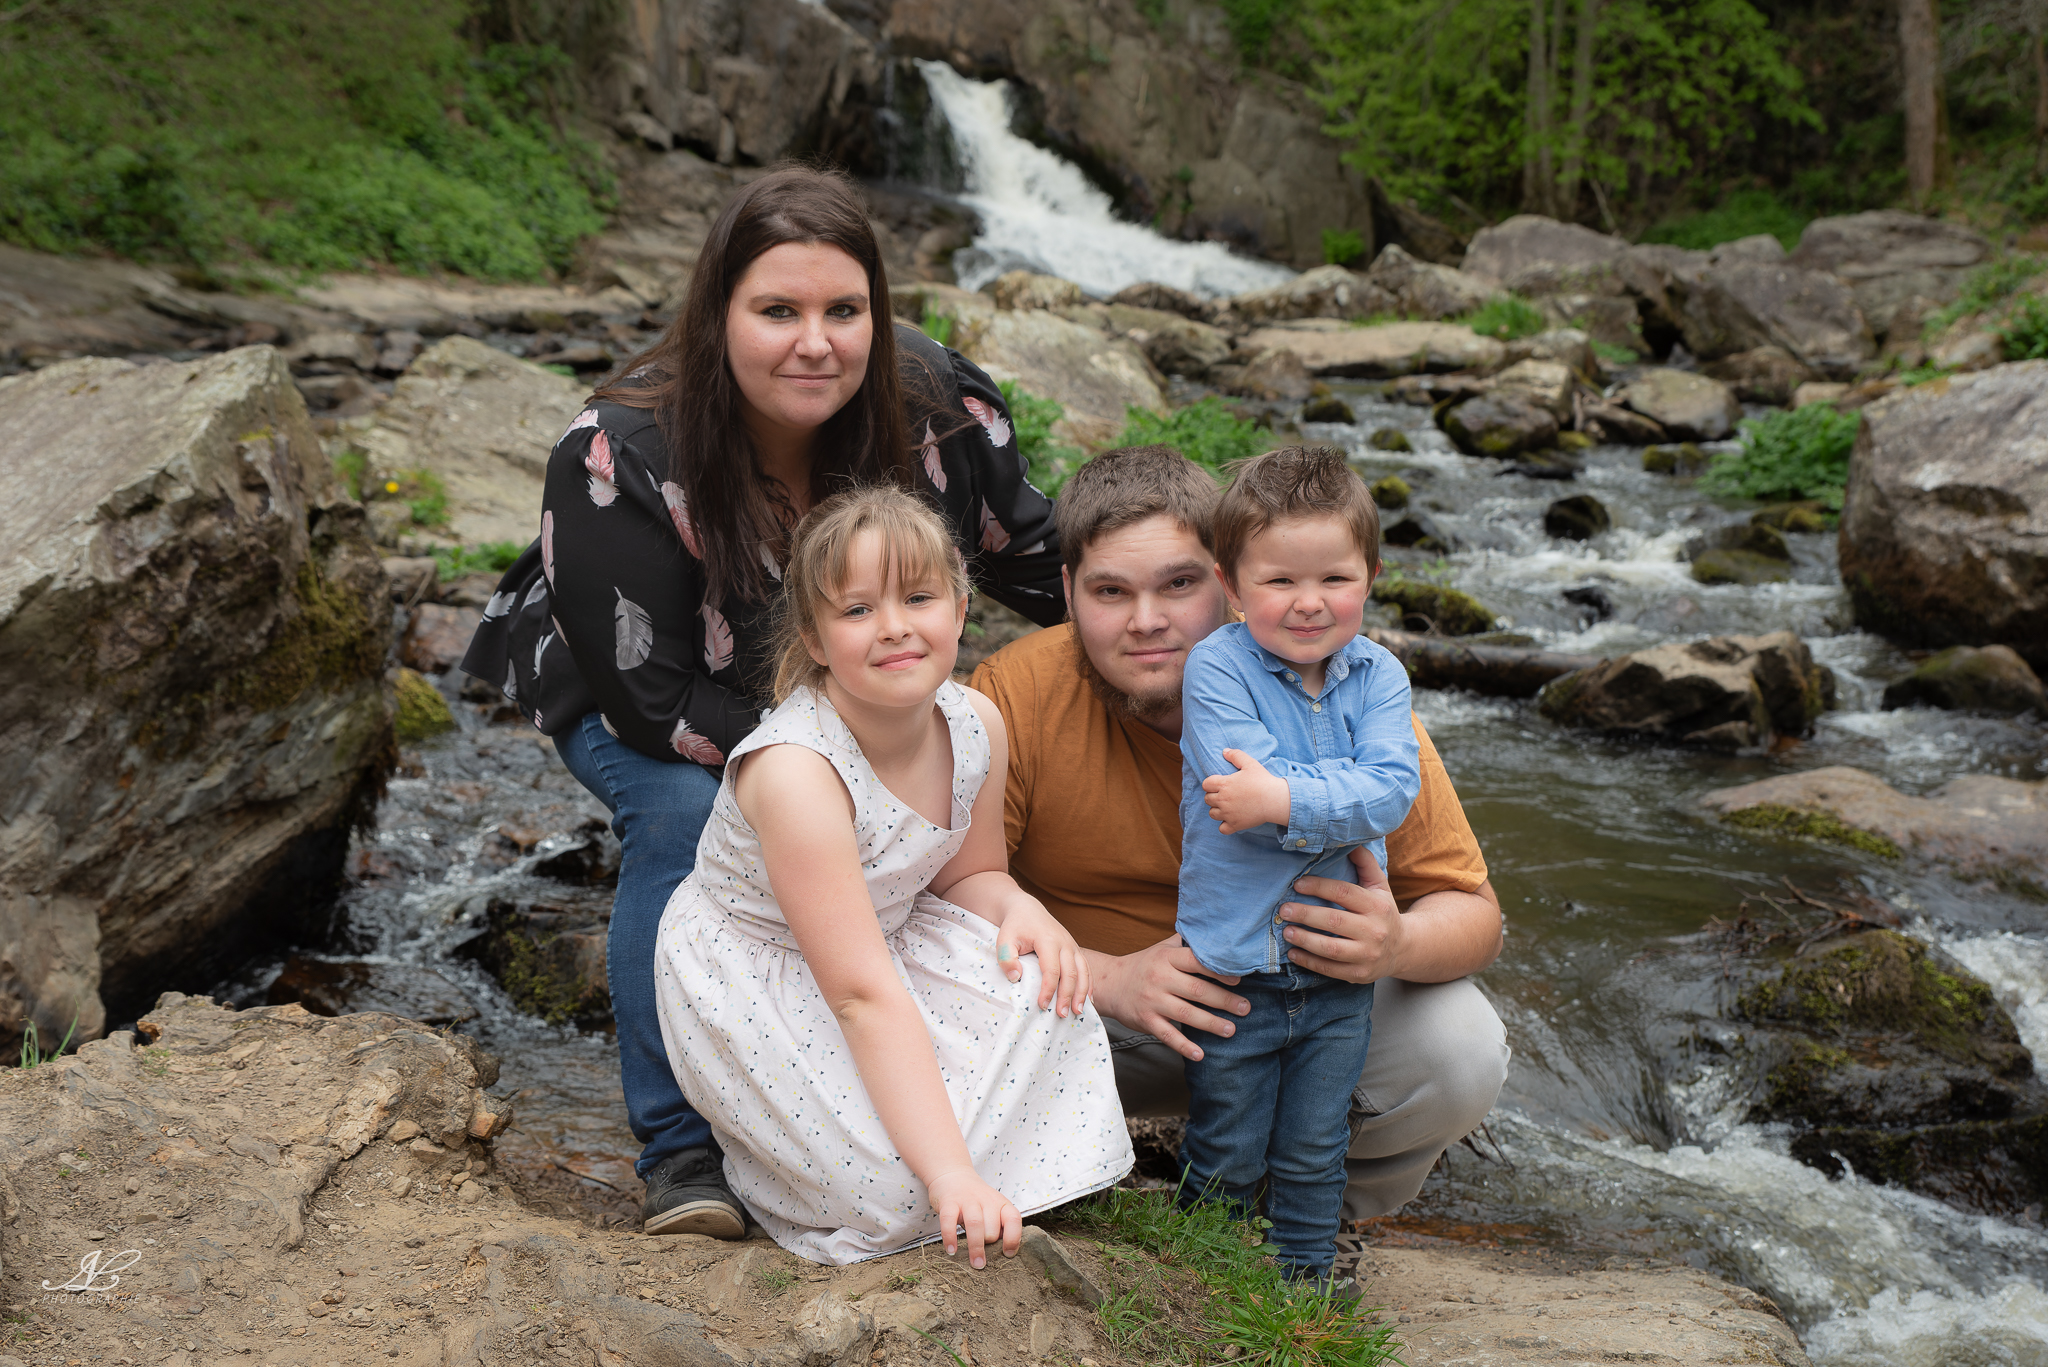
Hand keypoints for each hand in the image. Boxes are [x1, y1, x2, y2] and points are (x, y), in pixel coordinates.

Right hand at [926, 1167, 1020, 1268]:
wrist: (953, 1175)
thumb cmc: (975, 1199)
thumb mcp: (993, 1208)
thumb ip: (998, 1226)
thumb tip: (1001, 1253)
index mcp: (1001, 1203)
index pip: (1013, 1220)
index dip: (1013, 1239)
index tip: (1008, 1254)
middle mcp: (986, 1200)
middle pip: (992, 1229)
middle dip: (988, 1245)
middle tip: (982, 1254)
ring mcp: (967, 1200)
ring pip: (975, 1225)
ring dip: (975, 1248)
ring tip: (975, 1263)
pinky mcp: (948, 1202)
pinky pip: (949, 1221)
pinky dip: (950, 1238)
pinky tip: (951, 1251)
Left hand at [997, 898, 1089, 1017]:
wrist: (1027, 910)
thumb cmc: (1015, 926)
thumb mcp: (1004, 939)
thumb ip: (1006, 958)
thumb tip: (1017, 977)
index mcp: (1048, 940)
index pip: (1051, 970)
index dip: (1048, 990)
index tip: (1041, 1005)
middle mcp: (1065, 943)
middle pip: (1071, 973)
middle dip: (1067, 996)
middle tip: (1061, 1015)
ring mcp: (1073, 946)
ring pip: (1083, 972)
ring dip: (1081, 993)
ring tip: (1077, 1012)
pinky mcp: (1075, 950)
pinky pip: (1086, 969)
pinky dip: (1088, 985)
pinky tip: (1086, 1000)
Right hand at [1088, 937, 1245, 1061]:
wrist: (1109, 984)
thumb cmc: (1143, 965)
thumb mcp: (1162, 948)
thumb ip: (1186, 944)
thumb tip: (1218, 936)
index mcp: (1167, 957)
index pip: (1197, 961)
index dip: (1218, 970)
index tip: (1238, 979)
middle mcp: (1160, 978)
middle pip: (1197, 990)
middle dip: (1224, 1000)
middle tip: (1245, 1008)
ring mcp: (1153, 1000)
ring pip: (1186, 1014)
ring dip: (1211, 1023)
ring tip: (1230, 1030)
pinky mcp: (1146, 1020)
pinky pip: (1167, 1035)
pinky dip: (1184, 1046)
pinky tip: (1200, 1054)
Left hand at [1202, 749, 1290, 833]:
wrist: (1275, 800)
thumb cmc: (1263, 781)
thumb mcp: (1250, 763)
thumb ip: (1236, 755)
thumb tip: (1224, 751)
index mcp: (1224, 784)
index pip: (1206, 784)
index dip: (1211, 784)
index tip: (1220, 784)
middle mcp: (1223, 800)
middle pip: (1207, 799)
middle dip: (1213, 796)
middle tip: (1225, 795)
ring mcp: (1228, 814)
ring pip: (1212, 814)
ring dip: (1217, 810)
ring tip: (1228, 807)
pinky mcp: (1235, 825)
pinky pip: (1222, 829)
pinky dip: (1224, 825)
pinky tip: (1231, 820)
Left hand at [1277, 846, 1406, 983]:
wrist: (1403, 948)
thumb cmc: (1383, 912)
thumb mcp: (1379, 886)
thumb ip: (1365, 863)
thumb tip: (1349, 840)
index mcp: (1377, 905)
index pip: (1344, 893)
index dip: (1318, 887)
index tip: (1297, 885)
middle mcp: (1374, 931)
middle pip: (1334, 921)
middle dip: (1305, 914)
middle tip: (1283, 910)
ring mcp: (1367, 955)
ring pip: (1331, 948)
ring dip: (1305, 940)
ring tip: (1286, 931)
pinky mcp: (1359, 974)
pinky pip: (1330, 969)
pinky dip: (1309, 962)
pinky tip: (1293, 952)